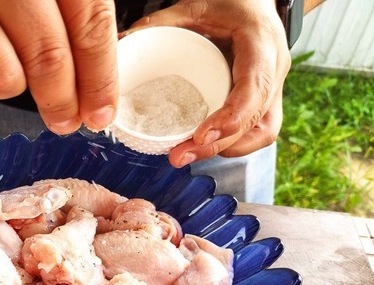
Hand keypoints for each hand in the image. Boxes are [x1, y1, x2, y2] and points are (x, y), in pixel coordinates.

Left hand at [124, 0, 290, 166]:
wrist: (257, 3)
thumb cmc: (231, 3)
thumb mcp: (197, 5)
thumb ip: (162, 23)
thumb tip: (122, 44)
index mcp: (261, 45)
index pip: (254, 90)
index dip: (230, 118)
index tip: (200, 136)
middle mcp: (273, 70)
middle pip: (254, 121)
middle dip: (217, 144)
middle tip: (179, 156)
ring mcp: (273, 88)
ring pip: (262, 132)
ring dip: (227, 149)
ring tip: (187, 155)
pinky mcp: (266, 101)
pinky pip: (258, 131)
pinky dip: (234, 145)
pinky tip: (204, 149)